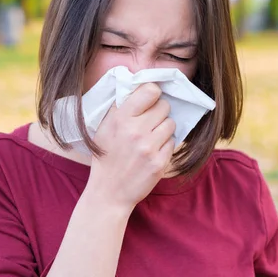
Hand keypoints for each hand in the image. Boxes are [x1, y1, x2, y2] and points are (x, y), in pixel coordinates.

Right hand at [84, 83, 175, 212]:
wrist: (109, 192)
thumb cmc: (106, 156)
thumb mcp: (104, 127)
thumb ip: (120, 106)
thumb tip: (138, 85)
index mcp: (121, 118)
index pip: (150, 90)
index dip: (152, 94)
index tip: (149, 100)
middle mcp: (136, 131)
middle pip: (164, 106)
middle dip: (158, 112)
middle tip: (148, 122)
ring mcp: (149, 148)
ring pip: (171, 123)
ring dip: (163, 129)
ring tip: (150, 138)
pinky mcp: (160, 163)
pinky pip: (173, 142)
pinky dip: (165, 145)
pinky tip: (152, 151)